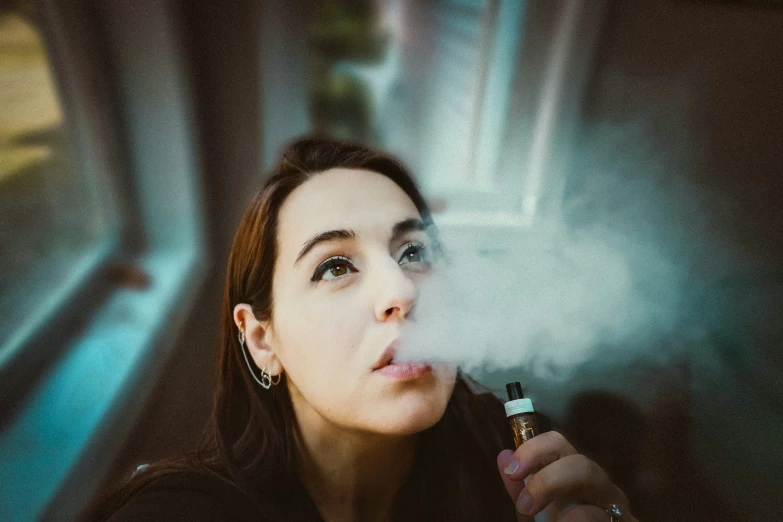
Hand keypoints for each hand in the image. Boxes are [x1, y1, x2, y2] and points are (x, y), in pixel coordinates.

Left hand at [496, 431, 637, 520]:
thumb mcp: (534, 515)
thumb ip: (520, 492)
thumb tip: (503, 456)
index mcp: (576, 479)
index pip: (559, 445)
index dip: (533, 450)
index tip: (511, 470)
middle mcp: (600, 489)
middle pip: (582, 463)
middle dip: (548, 479)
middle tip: (525, 506)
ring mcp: (619, 509)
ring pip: (596, 487)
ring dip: (565, 500)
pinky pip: (601, 516)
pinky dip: (575, 521)